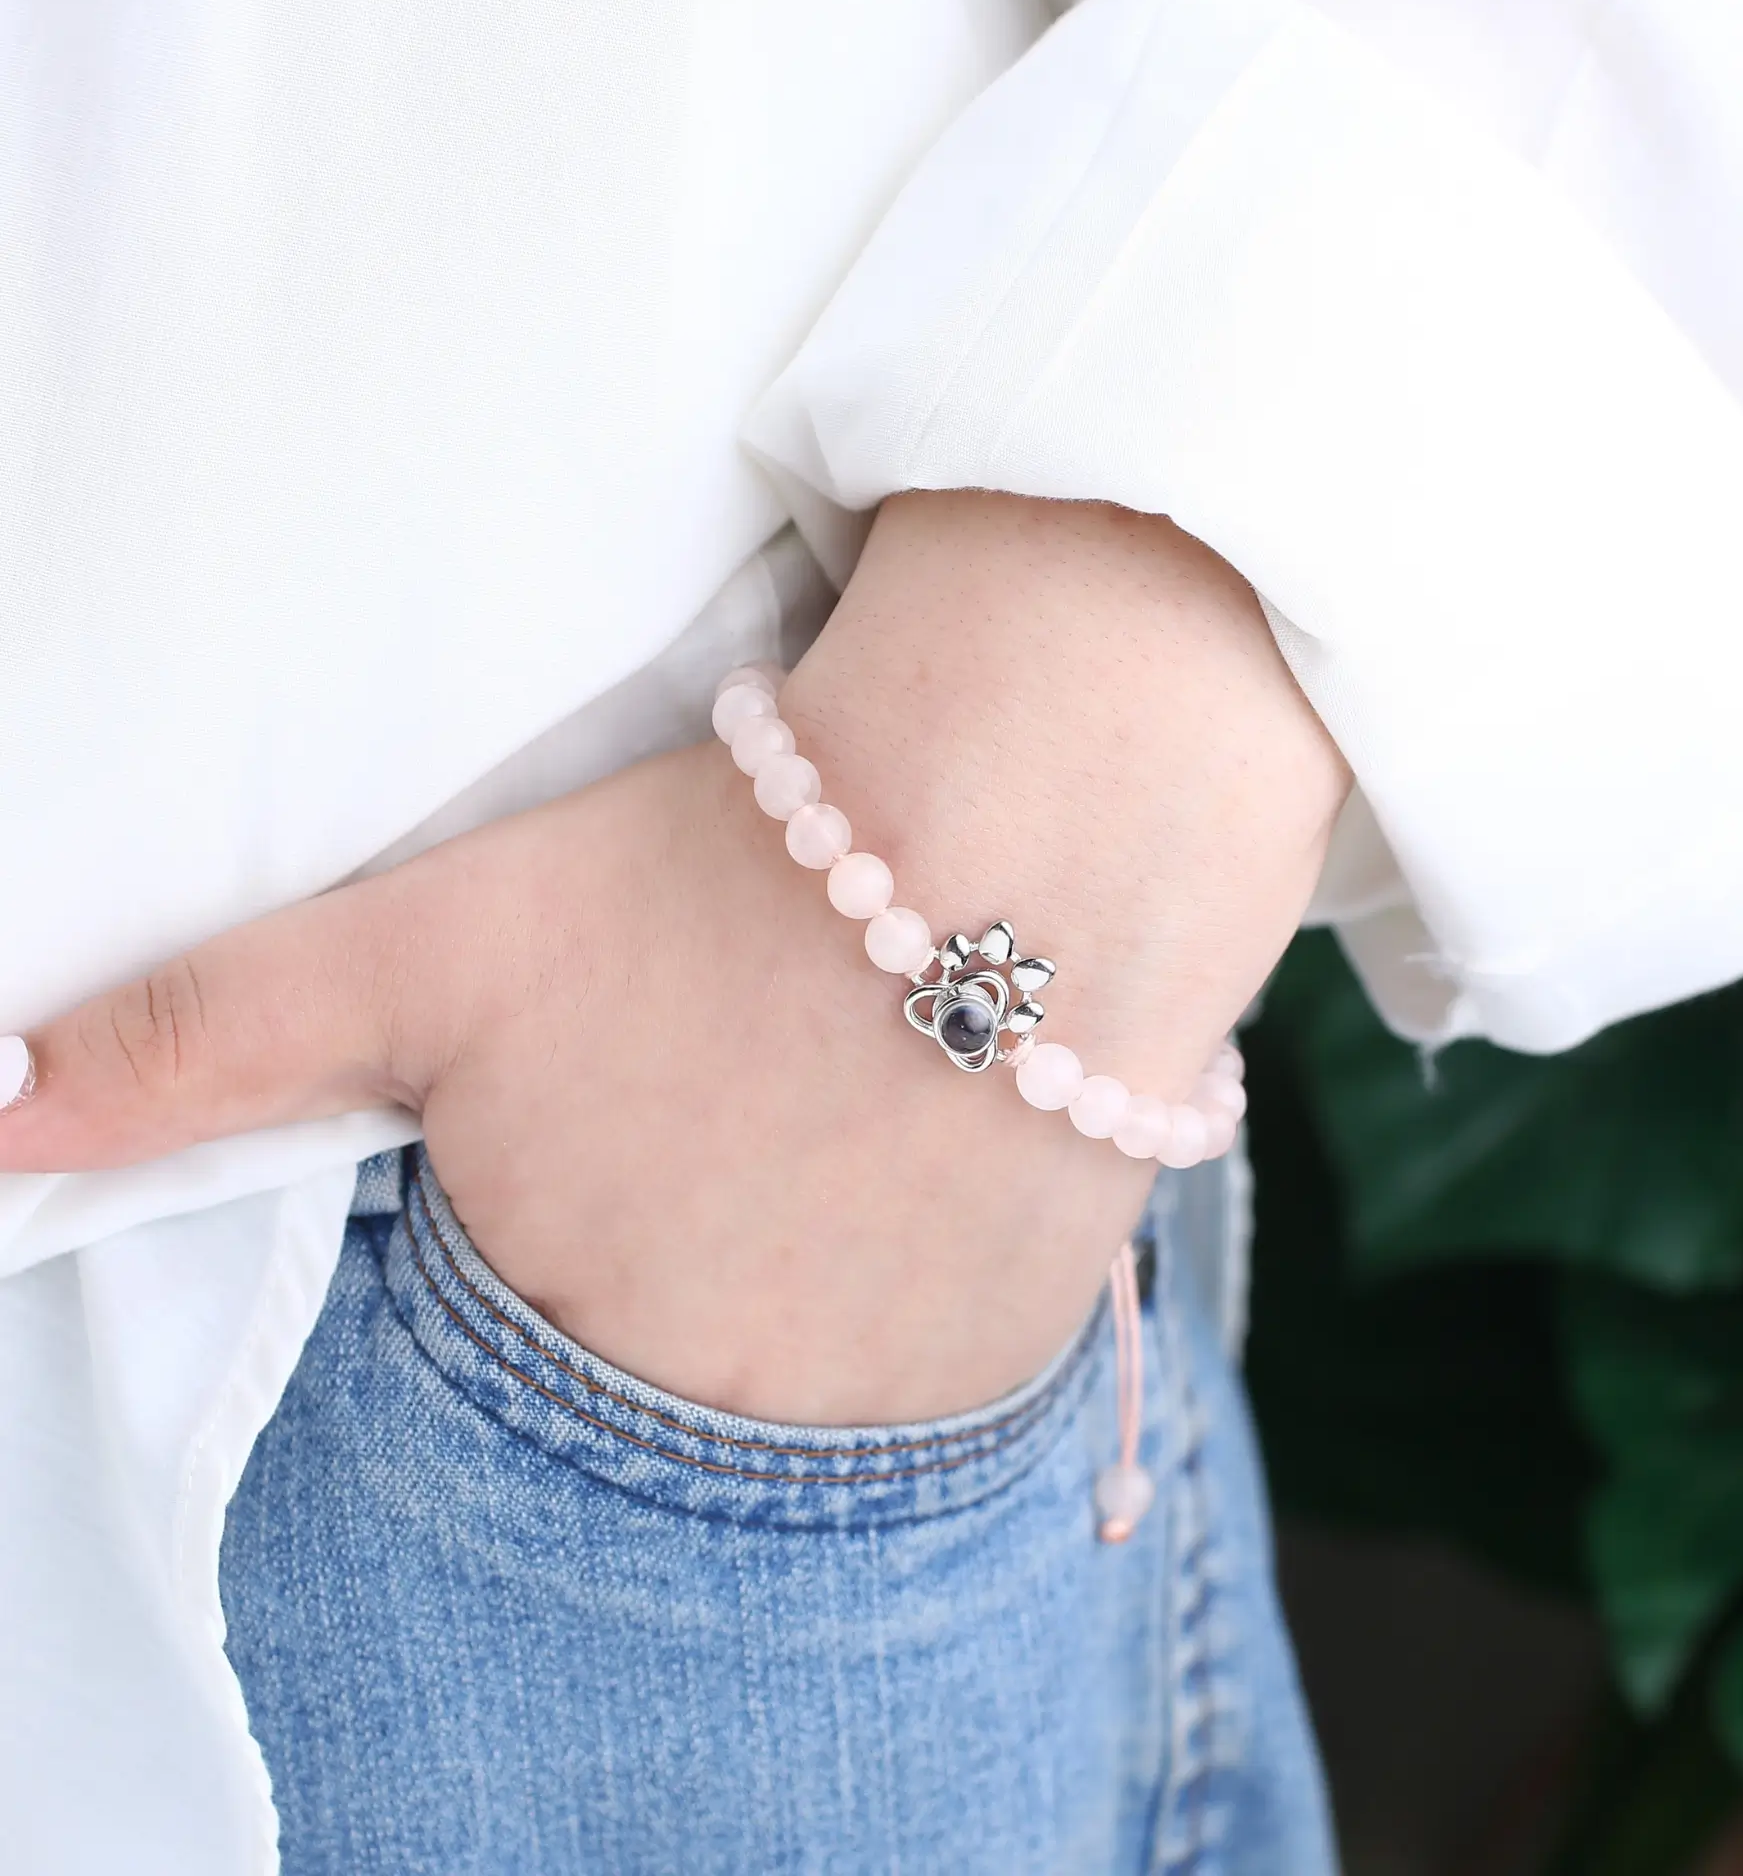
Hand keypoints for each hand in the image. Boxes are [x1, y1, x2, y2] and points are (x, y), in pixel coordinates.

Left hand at [0, 494, 1346, 1422]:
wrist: (1024, 834)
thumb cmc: (712, 883)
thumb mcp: (437, 947)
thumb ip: (204, 1042)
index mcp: (560, 1335)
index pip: (508, 1351)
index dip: (551, 1213)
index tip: (617, 1119)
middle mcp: (728, 1422)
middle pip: (654, 1377)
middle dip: (667, 1261)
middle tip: (729, 1102)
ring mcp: (890, 1411)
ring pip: (797, 1389)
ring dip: (793, 1286)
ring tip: (827, 1120)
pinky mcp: (1013, 1361)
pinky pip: (925, 1379)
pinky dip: (905, 1297)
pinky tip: (922, 1158)